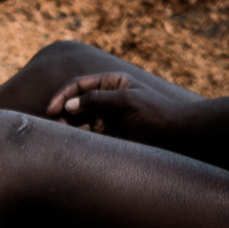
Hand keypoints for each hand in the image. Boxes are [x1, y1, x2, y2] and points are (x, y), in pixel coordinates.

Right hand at [45, 72, 188, 143]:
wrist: (177, 135)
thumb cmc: (156, 113)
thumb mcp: (127, 102)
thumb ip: (97, 100)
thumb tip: (69, 105)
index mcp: (111, 83)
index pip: (78, 86)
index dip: (62, 96)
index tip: (51, 110)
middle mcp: (106, 98)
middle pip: (75, 103)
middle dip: (63, 113)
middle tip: (57, 127)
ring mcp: (107, 117)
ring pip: (79, 120)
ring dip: (69, 127)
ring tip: (64, 137)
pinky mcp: (110, 134)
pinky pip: (89, 135)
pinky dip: (80, 138)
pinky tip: (75, 144)